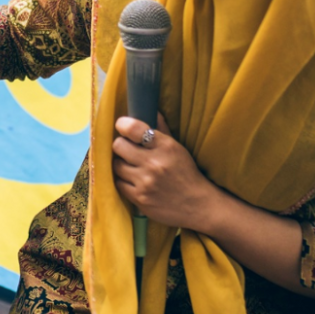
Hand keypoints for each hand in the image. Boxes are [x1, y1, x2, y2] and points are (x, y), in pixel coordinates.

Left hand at [111, 115, 221, 230]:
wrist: (198, 205)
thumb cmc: (186, 173)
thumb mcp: (177, 148)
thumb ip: (161, 129)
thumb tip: (150, 108)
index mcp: (165, 146)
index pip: (133, 128)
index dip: (123, 125)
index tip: (123, 127)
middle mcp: (154, 163)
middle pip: (118, 146)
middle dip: (121, 146)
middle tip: (127, 150)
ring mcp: (145, 182)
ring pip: (116, 165)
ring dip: (121, 164)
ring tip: (131, 166)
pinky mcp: (139, 198)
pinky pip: (119, 183)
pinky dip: (123, 181)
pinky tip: (133, 180)